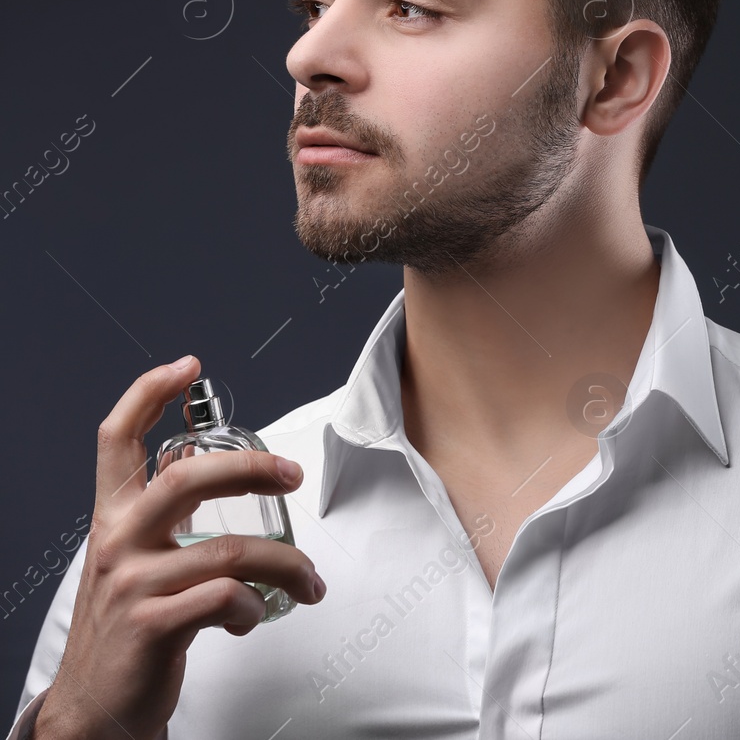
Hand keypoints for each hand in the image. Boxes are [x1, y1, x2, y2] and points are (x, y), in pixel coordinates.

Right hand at [34, 356, 325, 739]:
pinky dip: (256, 607)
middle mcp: (119, 543)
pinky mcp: (154, 626)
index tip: (186, 367)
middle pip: (187, 478)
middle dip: (252, 467)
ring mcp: (134, 584)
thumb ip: (161, 513)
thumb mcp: (133, 559)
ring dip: (287, 565)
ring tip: (309, 582)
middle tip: (292, 474)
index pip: (115, 440)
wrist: (97, 706)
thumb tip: (202, 458)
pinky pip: (227, 599)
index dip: (147, 395)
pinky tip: (254, 617)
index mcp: (114, 518)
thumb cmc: (129, 627)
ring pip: (231, 549)